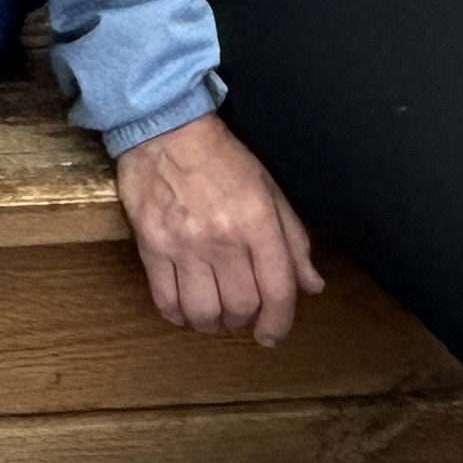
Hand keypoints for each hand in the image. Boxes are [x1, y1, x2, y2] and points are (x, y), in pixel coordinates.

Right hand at [116, 114, 324, 342]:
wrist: (165, 129)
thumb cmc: (222, 158)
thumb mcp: (269, 189)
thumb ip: (293, 240)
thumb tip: (311, 286)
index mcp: (258, 220)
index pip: (278, 290)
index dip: (280, 322)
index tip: (273, 334)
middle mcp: (222, 237)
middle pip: (241, 306)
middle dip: (245, 319)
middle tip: (240, 311)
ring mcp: (184, 243)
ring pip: (203, 312)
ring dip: (212, 322)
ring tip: (212, 312)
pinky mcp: (151, 245)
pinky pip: (165, 300)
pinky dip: (177, 315)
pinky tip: (183, 309)